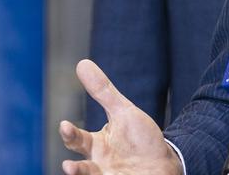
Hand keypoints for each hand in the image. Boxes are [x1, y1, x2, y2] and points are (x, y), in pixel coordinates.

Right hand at [58, 59, 183, 174]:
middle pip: (80, 169)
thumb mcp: (123, 112)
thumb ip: (103, 92)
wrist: (163, 163)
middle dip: (74, 170)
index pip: (75, 139)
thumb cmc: (140, 138)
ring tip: (75, 174)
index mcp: (95, 145)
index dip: (69, 132)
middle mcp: (97, 165)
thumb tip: (82, 63)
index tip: (65, 125)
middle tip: (68, 167)